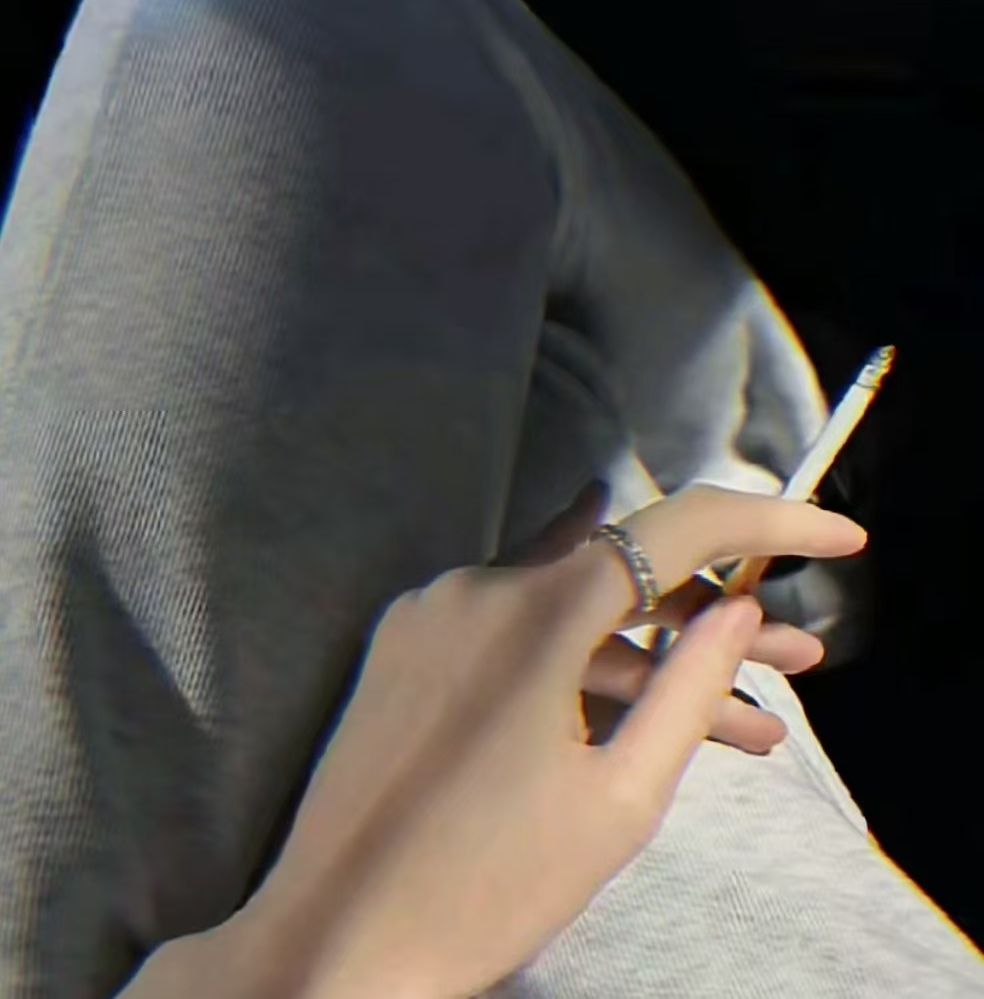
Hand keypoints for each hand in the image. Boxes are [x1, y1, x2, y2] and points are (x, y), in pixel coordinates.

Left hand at [238, 484, 866, 998]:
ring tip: (743, 723)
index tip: (835, 535)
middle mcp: (480, 585)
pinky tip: (636, 705)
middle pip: (626, 574)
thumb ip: (691, 687)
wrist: (336, 940)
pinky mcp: (408, 643)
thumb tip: (742, 607)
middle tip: (798, 666)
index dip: (768, 520)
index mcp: (537, 611)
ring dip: (652, 657)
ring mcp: (435, 610)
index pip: (675, 528)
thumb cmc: (487, 884)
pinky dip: (578, 668)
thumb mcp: (620, 797)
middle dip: (718, 620)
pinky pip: (515, 636)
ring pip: (572, 613)